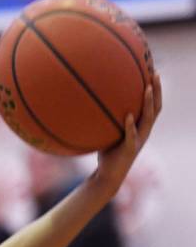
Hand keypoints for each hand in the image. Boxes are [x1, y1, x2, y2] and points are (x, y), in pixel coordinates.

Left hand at [94, 72, 161, 189]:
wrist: (107, 175)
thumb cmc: (107, 151)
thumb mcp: (107, 132)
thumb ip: (105, 118)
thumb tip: (89, 100)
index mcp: (141, 127)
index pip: (153, 105)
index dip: (156, 89)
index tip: (153, 71)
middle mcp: (143, 132)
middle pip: (156, 108)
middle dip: (157, 90)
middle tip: (155, 74)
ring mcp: (138, 141)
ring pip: (148, 120)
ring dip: (148, 104)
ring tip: (147, 89)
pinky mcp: (129, 150)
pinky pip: (131, 136)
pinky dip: (130, 126)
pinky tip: (127, 116)